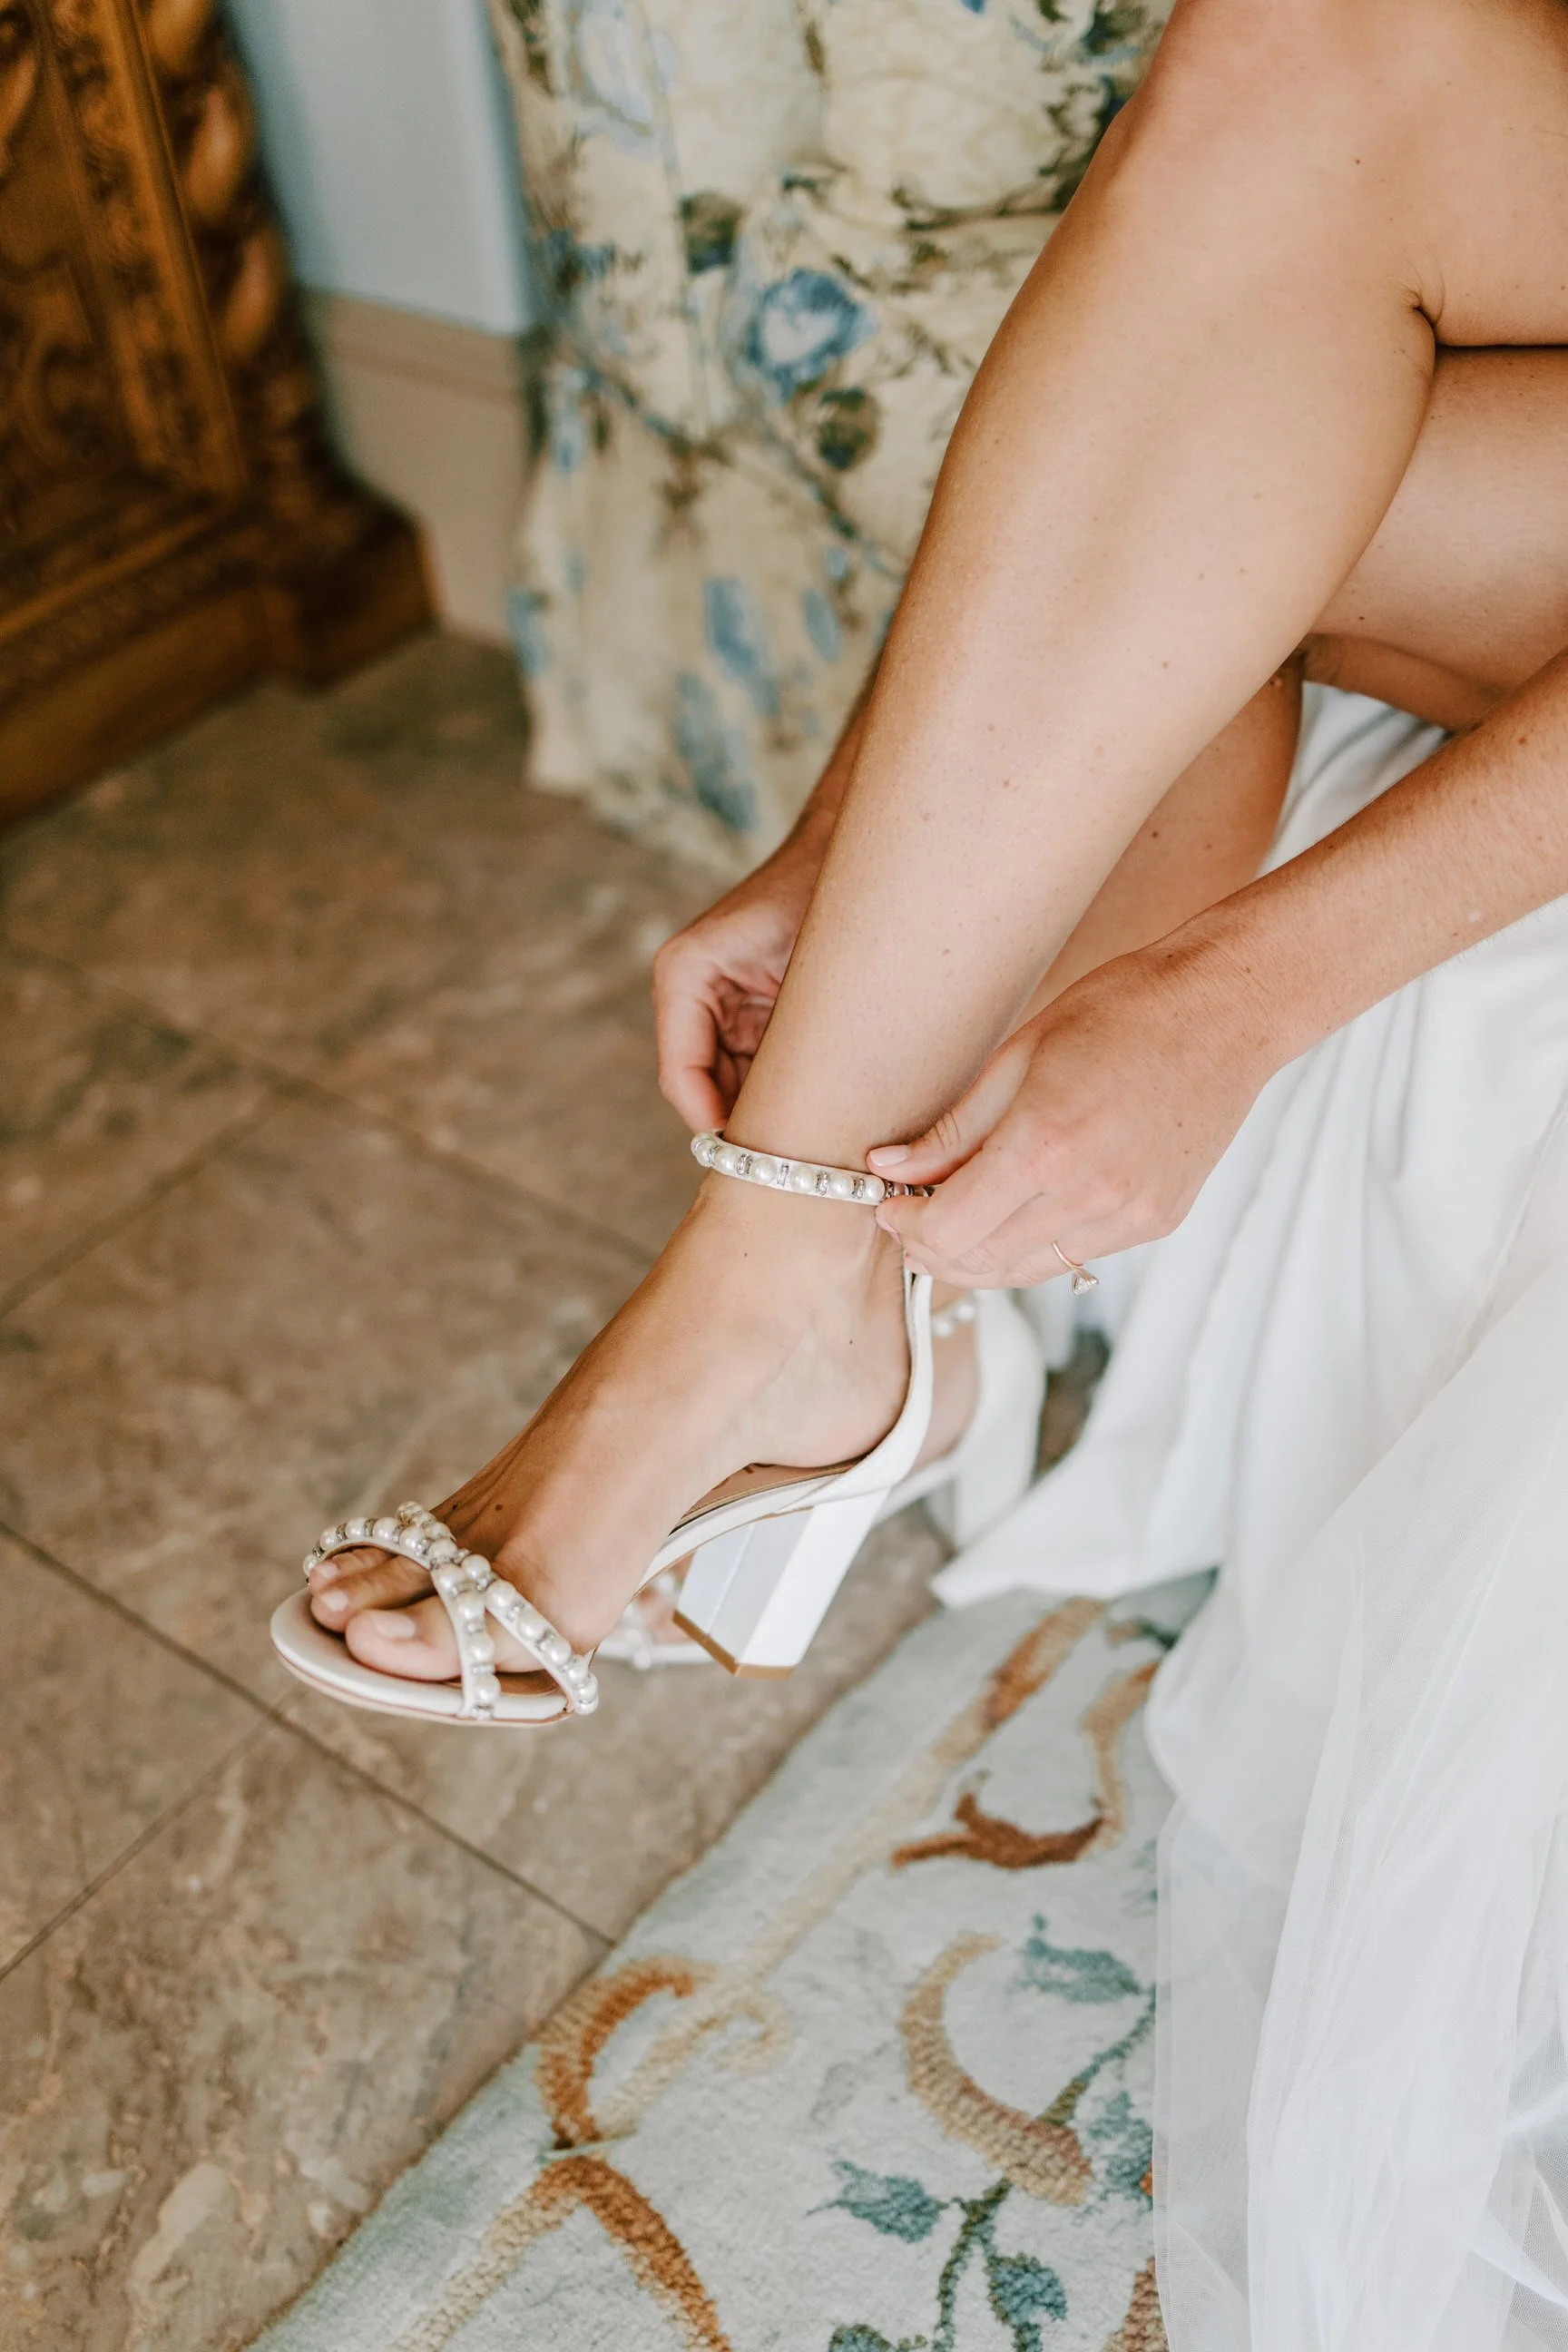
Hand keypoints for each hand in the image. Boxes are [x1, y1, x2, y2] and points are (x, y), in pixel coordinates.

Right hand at [653, 831, 824, 1130]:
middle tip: (786, 1168)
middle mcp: (688, 992)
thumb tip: (780, 1117)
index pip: (682, 1075)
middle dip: (739, 1128)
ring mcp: (715, 1005)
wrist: (852, 855)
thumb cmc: (827, 897)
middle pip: (700, 1090)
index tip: (760, 1157)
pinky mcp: (746, 1014)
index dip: (715, 1123)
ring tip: (808, 1144)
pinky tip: (816, 1113)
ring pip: (726, 1088)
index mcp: (684, 974)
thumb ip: (784, 1038)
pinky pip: (751, 1072)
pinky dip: (778, 1094)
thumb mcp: (804, 971)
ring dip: (762, 1114)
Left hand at [869, 937, 1276, 1285]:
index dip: (907, 1225)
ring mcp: (1129, 1215)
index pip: (950, 1227)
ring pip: (1026, 1270)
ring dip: (978, 1257)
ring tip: (953, 1224)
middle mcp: (1089, 1193)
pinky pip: (1074, 1256)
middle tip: (911, 1220)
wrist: (1225, 1011)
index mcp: (1044, 1143)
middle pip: (982, 1260)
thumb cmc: (1124, 1011)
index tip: (890, 1205)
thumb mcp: (1018, 1055)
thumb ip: (953, 1129)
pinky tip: (1015, 1216)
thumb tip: (891, 1166)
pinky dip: (1031, 1247)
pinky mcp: (1156, 1221)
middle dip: (933, 1249)